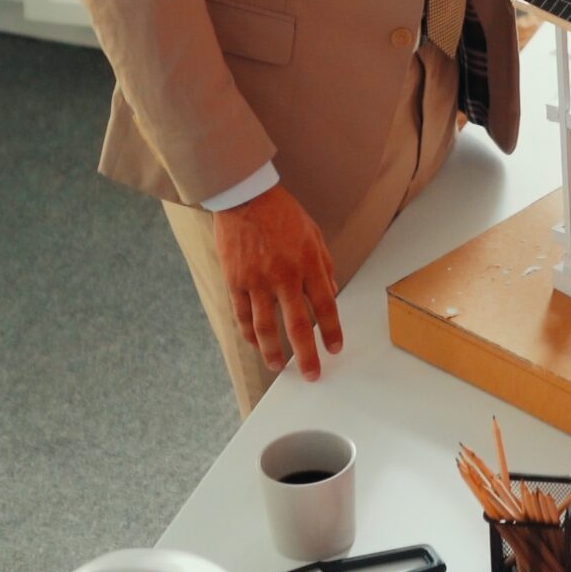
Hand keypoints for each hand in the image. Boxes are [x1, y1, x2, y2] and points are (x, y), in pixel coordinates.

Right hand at [214, 185, 343, 379]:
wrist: (245, 197)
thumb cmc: (282, 214)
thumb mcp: (314, 234)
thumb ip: (324, 265)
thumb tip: (331, 291)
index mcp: (309, 264)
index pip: (326, 306)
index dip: (331, 332)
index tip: (335, 349)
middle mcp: (285, 276)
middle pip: (297, 326)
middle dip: (306, 355)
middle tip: (312, 374)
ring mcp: (257, 281)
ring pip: (265, 328)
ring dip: (273, 352)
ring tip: (278, 366)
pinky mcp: (235, 281)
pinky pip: (242, 315)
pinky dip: (248, 334)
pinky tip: (255, 344)